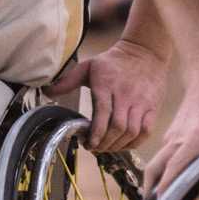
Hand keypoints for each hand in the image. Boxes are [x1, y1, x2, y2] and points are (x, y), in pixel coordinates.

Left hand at [46, 37, 166, 152]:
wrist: (145, 52)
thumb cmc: (114, 61)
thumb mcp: (89, 66)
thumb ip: (67, 80)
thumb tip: (46, 91)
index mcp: (107, 85)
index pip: (102, 114)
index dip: (95, 133)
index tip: (87, 142)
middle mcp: (125, 95)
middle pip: (117, 127)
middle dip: (104, 143)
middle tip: (94, 147)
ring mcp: (141, 102)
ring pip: (131, 132)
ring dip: (117, 145)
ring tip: (106, 147)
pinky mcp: (152, 108)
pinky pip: (145, 131)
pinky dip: (134, 143)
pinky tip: (123, 144)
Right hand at [143, 79, 198, 196]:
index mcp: (194, 139)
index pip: (174, 167)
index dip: (166, 187)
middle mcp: (178, 139)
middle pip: (155, 168)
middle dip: (150, 189)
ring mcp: (173, 135)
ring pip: (156, 162)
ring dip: (153, 180)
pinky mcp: (173, 132)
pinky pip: (162, 155)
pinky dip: (160, 169)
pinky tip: (168, 179)